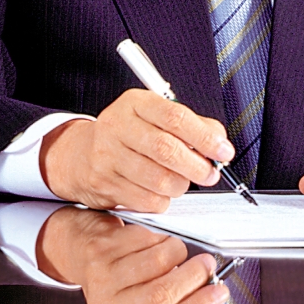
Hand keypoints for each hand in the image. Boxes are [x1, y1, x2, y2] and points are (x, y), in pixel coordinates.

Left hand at [36, 207, 228, 303]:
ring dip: (176, 251)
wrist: (75, 247)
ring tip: (175, 248)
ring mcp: (104, 277)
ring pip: (156, 263)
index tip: (219, 293)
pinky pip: (144, 239)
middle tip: (206, 264)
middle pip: (162, 295)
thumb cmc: (112, 273)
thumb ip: (168, 301)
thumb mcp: (136, 300)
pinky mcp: (102, 249)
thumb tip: (208, 292)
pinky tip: (154, 237)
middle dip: (193, 276)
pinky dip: (159, 235)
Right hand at [40, 89, 234, 210]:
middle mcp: (118, 125)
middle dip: (197, 166)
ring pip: (159, 179)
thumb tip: (218, 139)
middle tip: (210, 173)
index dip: (205, 136)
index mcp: (135, 103)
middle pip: (167, 149)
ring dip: (181, 185)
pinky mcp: (105, 183)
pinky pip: (147, 200)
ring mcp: (108, 155)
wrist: (80, 154)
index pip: (176, 117)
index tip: (223, 150)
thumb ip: (189, 124)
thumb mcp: (154, 116)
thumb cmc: (126, 134)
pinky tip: (161, 191)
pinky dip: (163, 200)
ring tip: (183, 181)